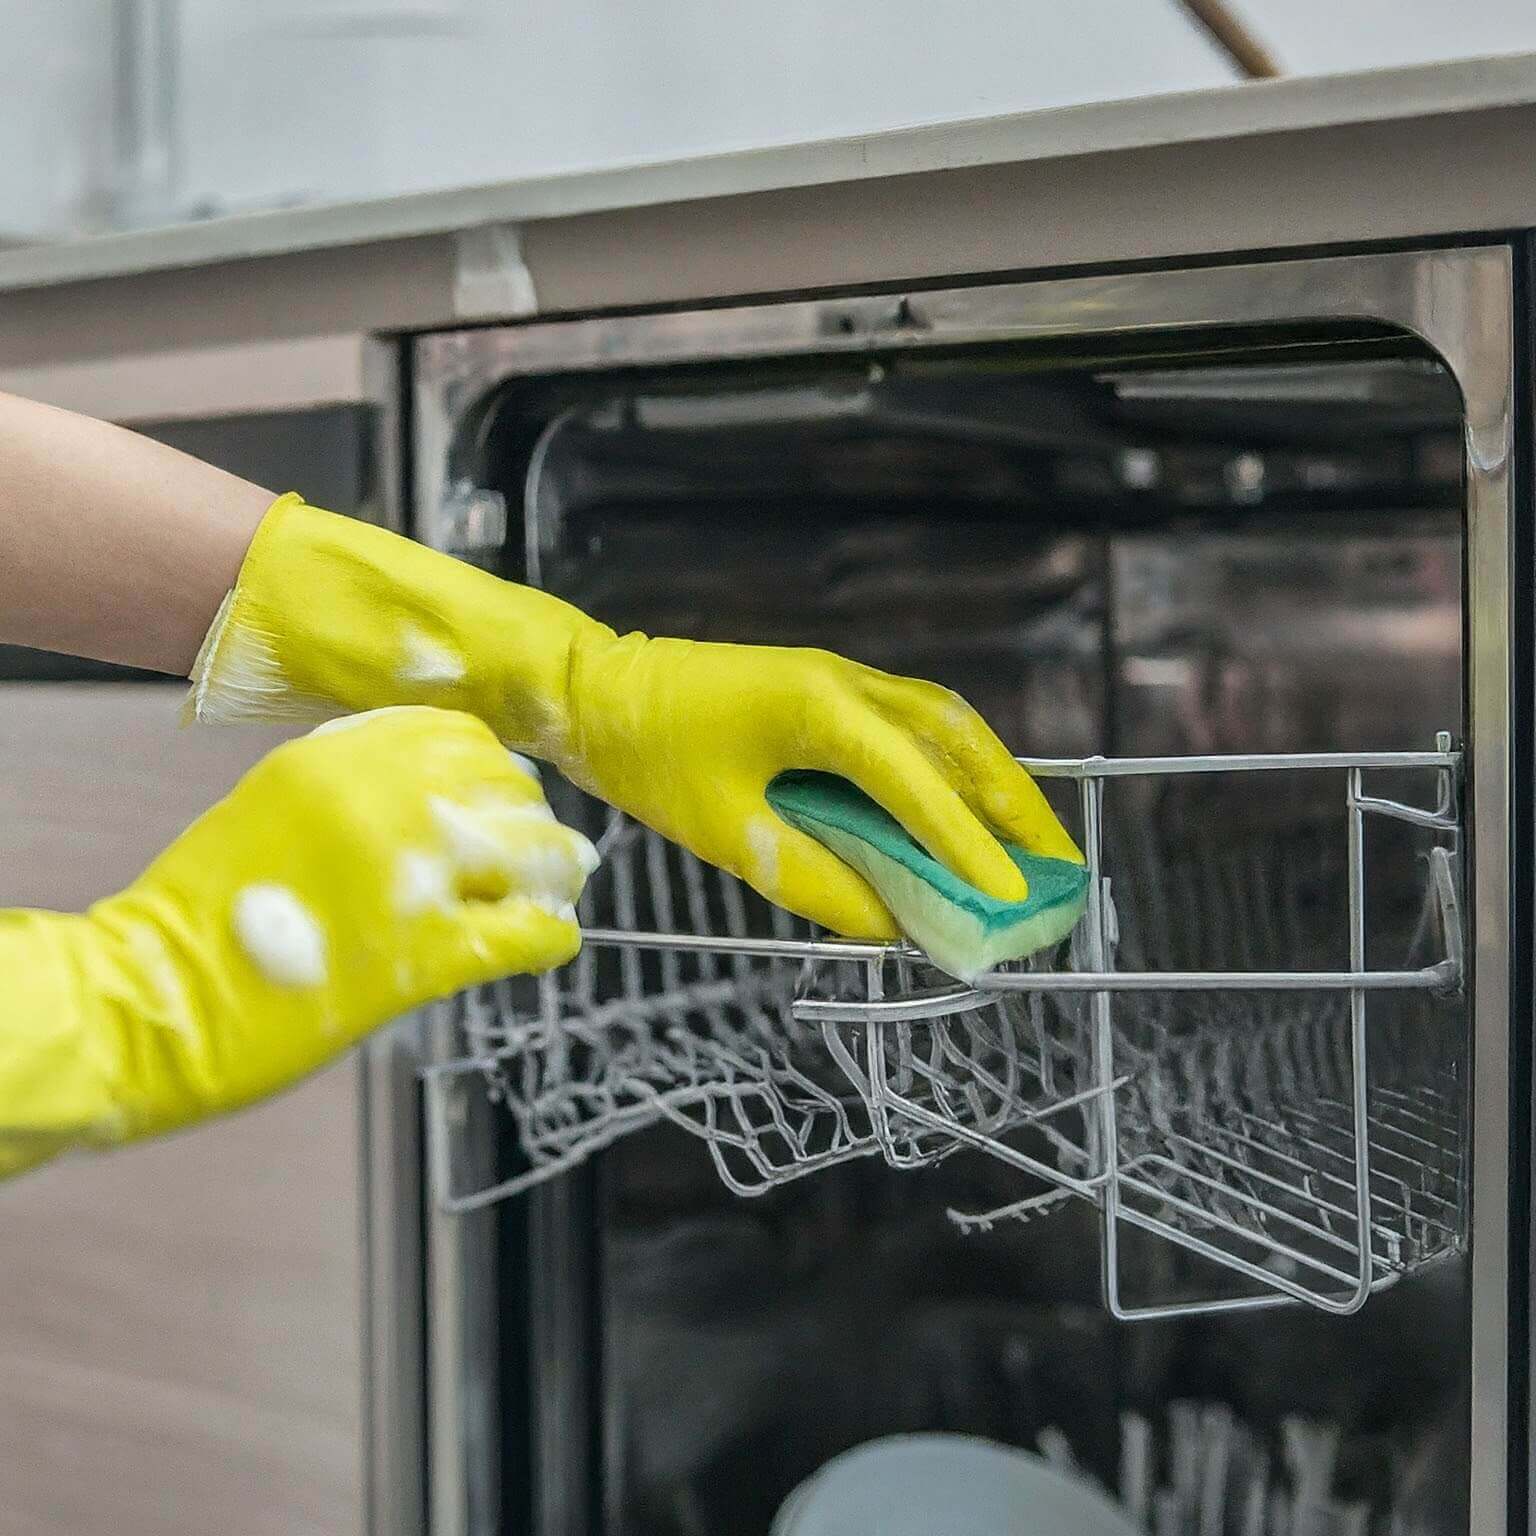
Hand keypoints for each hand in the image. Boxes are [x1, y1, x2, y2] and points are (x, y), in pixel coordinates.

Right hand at [0, 707, 592, 1168]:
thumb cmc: (199, 916)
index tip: (499, 798)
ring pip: (531, 850)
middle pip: (506, 787)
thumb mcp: (274, 810)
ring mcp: (409, 877)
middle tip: (536, 852)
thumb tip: (432, 801)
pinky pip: (524, 934)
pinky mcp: (423, 957)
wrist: (147, 1001)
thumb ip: (353, 791)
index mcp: (337, 757)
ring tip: (552, 894)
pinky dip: (550, 937)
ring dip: (553, 872)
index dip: (494, 771)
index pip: (461, 736)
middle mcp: (383, 801)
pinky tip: (550, 942)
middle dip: (529, 819)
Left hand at [189, 498, 1077, 937]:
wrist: (593, 689)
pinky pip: (912, 727)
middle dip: (1013, 804)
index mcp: (820, 708)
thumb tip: (891, 925)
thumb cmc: (649, 755)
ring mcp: (841, 679)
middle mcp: (846, 682)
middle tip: (1059, 868)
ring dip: (992, 782)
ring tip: (1032, 842)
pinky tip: (963, 809)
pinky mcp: (827, 690)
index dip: (969, 845)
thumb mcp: (724, 832)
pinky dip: (950, 769)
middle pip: (957, 739)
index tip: (1013, 899)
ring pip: (944, 726)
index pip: (916, 782)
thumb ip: (813, 880)